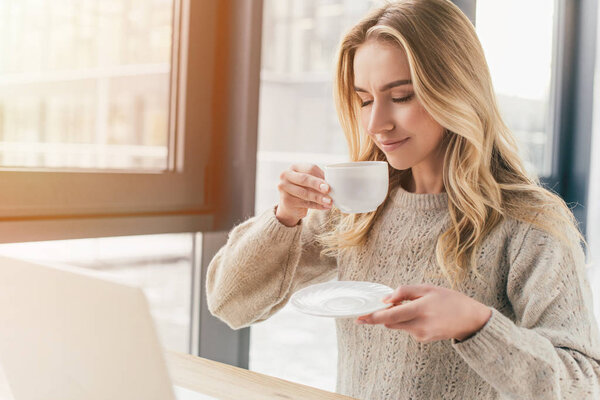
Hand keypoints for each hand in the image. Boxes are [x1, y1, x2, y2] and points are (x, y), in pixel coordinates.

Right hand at [275, 164, 332, 226]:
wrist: (289, 205)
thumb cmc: (302, 189)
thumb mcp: (308, 182)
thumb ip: (318, 179)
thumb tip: (332, 183)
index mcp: (294, 167)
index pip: (310, 169)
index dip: (321, 175)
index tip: (330, 181)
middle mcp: (286, 176)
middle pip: (304, 179)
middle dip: (317, 184)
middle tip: (328, 189)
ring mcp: (284, 189)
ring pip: (305, 193)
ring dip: (319, 198)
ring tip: (330, 201)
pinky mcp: (287, 201)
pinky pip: (305, 204)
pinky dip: (317, 206)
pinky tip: (325, 207)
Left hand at [356, 284, 491, 342]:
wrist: (471, 320)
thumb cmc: (450, 300)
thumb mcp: (428, 288)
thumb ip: (404, 292)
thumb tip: (385, 299)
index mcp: (420, 309)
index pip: (390, 316)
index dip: (373, 317)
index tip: (359, 317)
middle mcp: (419, 324)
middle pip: (390, 323)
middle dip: (380, 317)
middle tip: (369, 312)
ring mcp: (421, 334)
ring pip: (398, 326)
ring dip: (396, 317)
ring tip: (411, 306)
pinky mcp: (424, 339)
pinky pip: (408, 329)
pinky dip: (408, 321)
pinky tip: (421, 315)